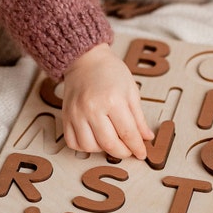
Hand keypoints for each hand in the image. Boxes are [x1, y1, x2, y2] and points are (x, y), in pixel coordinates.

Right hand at [61, 43, 154, 159]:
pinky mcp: (66, 116)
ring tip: (110, 141)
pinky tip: (93, 139)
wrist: (86, 59)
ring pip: (89, 147)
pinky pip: (72, 142)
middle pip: (109, 144)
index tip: (141, 153)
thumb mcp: (131, 90)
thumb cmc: (110, 71)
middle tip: (128, 150)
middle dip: (123, 152)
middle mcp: (92, 108)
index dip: (137, 147)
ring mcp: (77, 113)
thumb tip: (146, 138)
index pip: (128, 133)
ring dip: (102, 150)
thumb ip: (138, 117)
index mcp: (113, 100)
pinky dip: (83, 146)